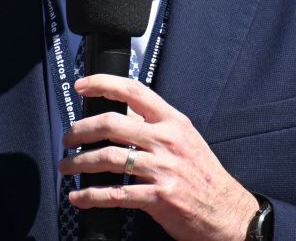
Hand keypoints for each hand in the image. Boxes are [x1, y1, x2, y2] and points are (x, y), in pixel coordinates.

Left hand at [61, 75, 258, 240]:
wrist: (228, 212)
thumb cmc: (204, 175)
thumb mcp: (185, 139)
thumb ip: (155, 125)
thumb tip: (120, 113)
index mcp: (173, 122)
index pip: (134, 91)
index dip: (103, 83)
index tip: (82, 86)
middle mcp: (167, 141)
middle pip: (111, 124)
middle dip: (80, 130)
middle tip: (68, 138)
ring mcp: (163, 169)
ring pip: (108, 158)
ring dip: (79, 163)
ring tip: (67, 167)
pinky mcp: (158, 197)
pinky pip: (115, 194)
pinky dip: (90, 196)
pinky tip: (79, 197)